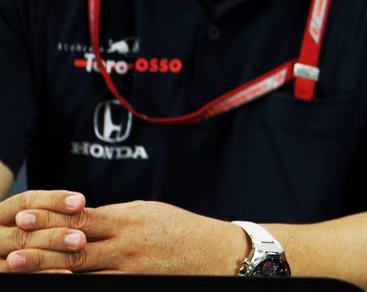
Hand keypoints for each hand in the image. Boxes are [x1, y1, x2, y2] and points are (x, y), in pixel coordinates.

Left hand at [4, 198, 247, 274]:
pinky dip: (77, 284)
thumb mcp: (147, 211)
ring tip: (21, 268)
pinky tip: (56, 283)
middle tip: (12, 248)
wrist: (215, 254)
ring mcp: (129, 270)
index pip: (83, 218)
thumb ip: (113, 216)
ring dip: (49, 271)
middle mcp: (125, 246)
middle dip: (41, 249)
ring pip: (81, 272)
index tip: (25, 214)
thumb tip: (79, 216)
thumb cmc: (180, 228)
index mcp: (128, 221)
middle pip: (75, 249)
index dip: (51, 217)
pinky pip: (100, 285)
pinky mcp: (135, 285)